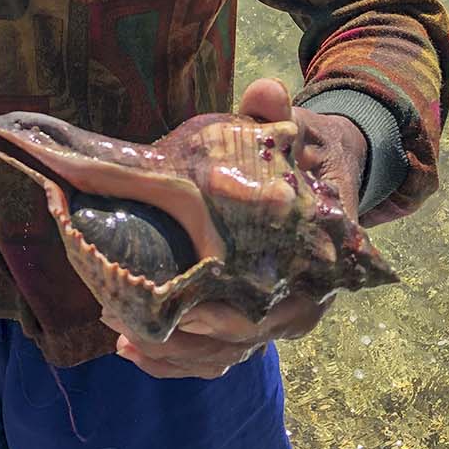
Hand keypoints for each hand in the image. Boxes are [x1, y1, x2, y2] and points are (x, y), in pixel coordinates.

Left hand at [109, 80, 367, 379]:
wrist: (326, 174)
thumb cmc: (305, 155)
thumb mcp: (297, 132)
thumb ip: (276, 115)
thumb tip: (265, 91)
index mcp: (316, 267)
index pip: (271, 310)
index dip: (227, 318)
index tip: (184, 313)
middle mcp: (298, 302)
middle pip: (237, 342)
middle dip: (182, 339)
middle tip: (128, 322)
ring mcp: (273, 317)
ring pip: (222, 355)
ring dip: (172, 353)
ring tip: (122, 337)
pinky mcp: (249, 319)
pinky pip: (214, 354)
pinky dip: (176, 357)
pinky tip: (131, 345)